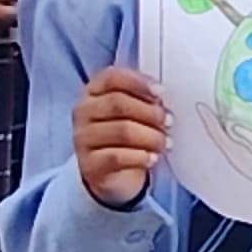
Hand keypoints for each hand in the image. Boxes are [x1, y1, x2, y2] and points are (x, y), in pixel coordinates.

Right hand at [74, 65, 170, 209]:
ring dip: (151, 136)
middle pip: (118, 104)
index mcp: (93, 92)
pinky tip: (152, 158)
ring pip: (122, 131)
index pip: (112, 78)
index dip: (138, 82)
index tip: (161, 92)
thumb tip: (162, 97)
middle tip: (169, 121)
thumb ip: (143, 98)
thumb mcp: (132, 112)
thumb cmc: (125, 137)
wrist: (112, 174)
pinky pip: (117, 157)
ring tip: (165, 142)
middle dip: (150, 112)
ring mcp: (83, 138)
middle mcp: (83, 112)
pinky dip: (141, 157)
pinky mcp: (89, 164)